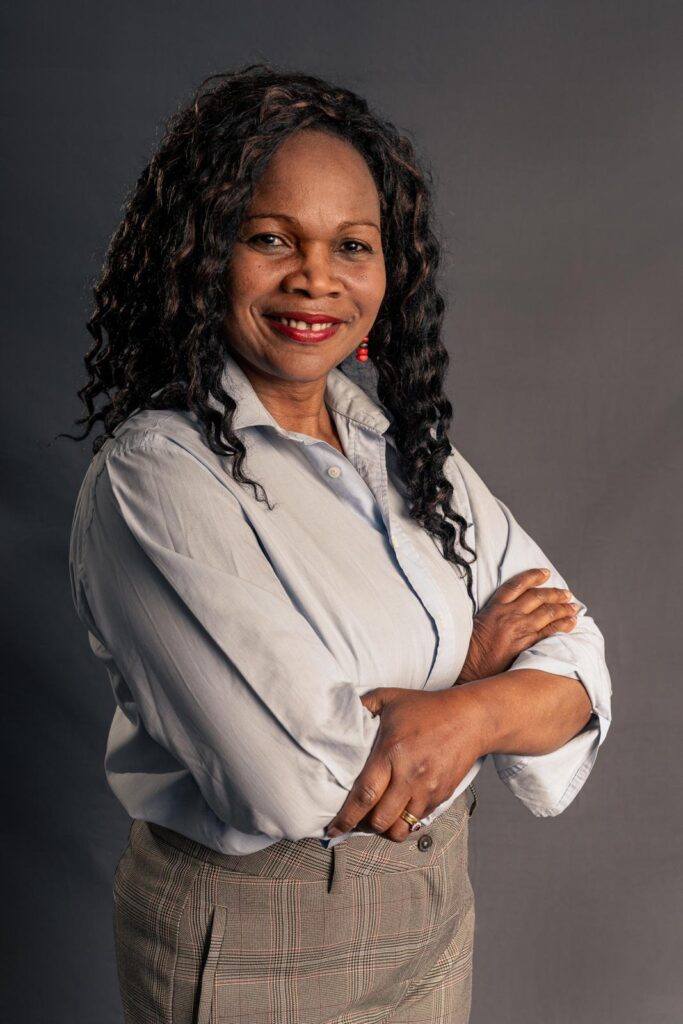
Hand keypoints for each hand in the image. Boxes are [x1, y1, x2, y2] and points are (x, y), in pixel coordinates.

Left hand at [325, 686, 485, 842]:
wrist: (470, 718)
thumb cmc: (428, 707)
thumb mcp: (390, 698)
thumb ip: (363, 705)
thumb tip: (341, 714)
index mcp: (391, 753)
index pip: (364, 795)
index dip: (346, 817)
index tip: (333, 829)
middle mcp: (409, 776)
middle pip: (380, 819)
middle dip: (364, 825)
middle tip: (356, 819)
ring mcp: (427, 789)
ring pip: (400, 827)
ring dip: (386, 826)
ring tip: (379, 815)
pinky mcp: (441, 796)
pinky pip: (418, 820)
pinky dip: (405, 819)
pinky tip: (399, 806)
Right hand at [456, 567, 578, 683]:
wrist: (467, 667)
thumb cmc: (470, 648)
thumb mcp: (478, 622)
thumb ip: (494, 613)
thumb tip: (513, 610)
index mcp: (495, 607)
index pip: (517, 585)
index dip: (533, 576)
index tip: (545, 573)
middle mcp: (509, 615)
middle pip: (538, 597)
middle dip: (555, 593)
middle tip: (566, 593)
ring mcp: (519, 630)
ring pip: (548, 613)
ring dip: (563, 608)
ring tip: (573, 607)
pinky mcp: (525, 645)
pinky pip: (549, 632)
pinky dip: (563, 626)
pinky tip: (571, 623)